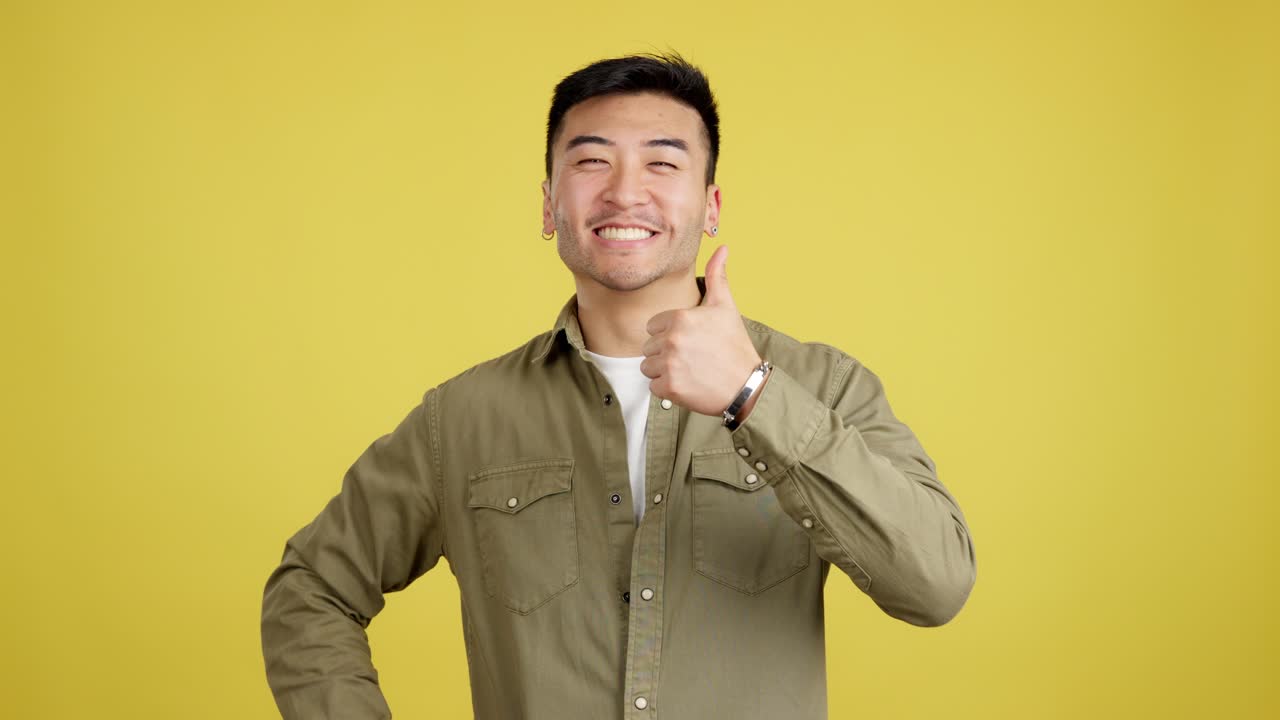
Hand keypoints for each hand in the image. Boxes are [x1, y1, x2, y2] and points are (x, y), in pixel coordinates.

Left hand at [641, 245, 763, 416]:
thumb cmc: (735, 345)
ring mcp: (670, 365)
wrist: (746, 385)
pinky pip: (653, 387)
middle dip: (666, 352)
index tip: (690, 341)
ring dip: (664, 371)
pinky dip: (667, 388)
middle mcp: (672, 339)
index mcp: (680, 317)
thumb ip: (717, 276)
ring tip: (690, 370)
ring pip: (648, 366)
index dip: (670, 333)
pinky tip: (688, 384)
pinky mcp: (669, 387)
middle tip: (693, 357)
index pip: (653, 326)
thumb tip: (723, 247)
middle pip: (649, 346)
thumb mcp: (726, 307)